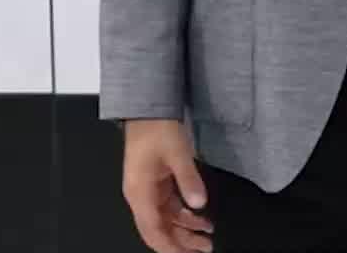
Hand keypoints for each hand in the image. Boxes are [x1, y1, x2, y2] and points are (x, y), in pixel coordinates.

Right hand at [121, 118, 213, 252]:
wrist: (148, 108)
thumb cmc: (156, 127)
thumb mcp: (177, 153)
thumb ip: (189, 180)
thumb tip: (199, 204)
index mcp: (140, 192)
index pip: (154, 231)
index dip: (171, 247)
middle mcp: (140, 195)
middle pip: (159, 230)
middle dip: (181, 243)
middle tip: (205, 249)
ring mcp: (147, 190)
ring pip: (165, 220)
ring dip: (185, 230)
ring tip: (207, 237)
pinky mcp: (155, 184)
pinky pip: (169, 207)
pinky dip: (184, 215)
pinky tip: (200, 217)